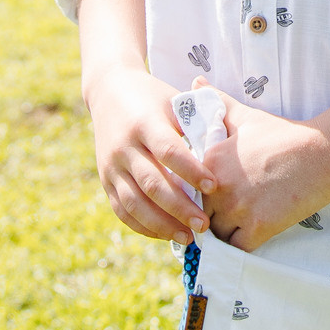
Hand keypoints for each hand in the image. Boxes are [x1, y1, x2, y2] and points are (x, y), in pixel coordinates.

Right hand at [84, 67, 214, 244]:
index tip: (214, 187)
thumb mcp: (174, 101)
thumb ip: (196, 123)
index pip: (169, 152)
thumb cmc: (153, 97)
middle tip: (204, 224)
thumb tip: (225, 152)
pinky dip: (143, 226)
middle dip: (179, 208)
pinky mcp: (105, 180)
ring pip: (134, 203)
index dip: (191, 171)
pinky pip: (122, 211)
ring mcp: (111, 166)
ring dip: (162, 225)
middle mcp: (124, 146)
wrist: (109, 91)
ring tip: (188, 237)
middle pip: (152, 183)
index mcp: (144, 123)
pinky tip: (165, 234)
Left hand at [197, 78, 329, 250]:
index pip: (190, 188)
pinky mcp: (259, 227)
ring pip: (217, 234)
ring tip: (243, 223)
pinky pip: (238, 249)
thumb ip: (215, 102)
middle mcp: (217, 185)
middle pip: (201, 214)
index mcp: (209, 159)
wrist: (323, 151)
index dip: (202, 194)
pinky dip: (243, 245)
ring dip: (228, 233)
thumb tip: (194, 83)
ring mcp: (238, 208)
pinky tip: (256, 233)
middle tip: (233, 211)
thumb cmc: (283, 134)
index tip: (216, 194)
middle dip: (213, 215)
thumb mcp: (245, 116)